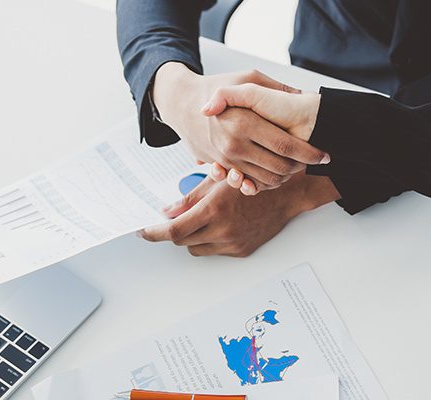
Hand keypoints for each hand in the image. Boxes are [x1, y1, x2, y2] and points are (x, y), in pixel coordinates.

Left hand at [138, 170, 340, 256]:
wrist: (287, 193)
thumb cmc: (254, 179)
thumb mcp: (219, 180)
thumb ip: (190, 197)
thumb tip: (167, 212)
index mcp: (214, 210)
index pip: (174, 231)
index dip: (154, 233)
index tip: (142, 231)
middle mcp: (222, 230)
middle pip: (182, 241)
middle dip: (172, 231)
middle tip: (168, 220)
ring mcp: (233, 243)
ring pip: (196, 248)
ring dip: (190, 237)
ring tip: (195, 219)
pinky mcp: (242, 250)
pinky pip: (214, 250)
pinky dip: (208, 240)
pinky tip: (214, 224)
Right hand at [152, 64, 328, 189]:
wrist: (182, 103)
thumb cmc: (215, 86)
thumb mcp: (247, 77)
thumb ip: (275, 87)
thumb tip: (301, 95)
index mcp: (244, 123)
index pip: (286, 147)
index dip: (309, 153)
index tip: (324, 155)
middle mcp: (234, 145)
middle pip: (279, 169)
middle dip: (300, 167)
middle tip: (312, 161)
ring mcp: (225, 159)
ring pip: (265, 181)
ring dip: (284, 177)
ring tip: (295, 166)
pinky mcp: (220, 167)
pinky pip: (248, 184)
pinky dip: (264, 183)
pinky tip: (273, 172)